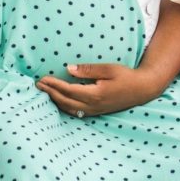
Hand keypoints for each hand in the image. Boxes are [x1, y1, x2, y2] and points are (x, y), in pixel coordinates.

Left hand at [36, 63, 161, 116]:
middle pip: (65, 101)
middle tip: (37, 84)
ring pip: (69, 109)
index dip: (54, 85)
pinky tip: (59, 101)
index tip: (42, 79)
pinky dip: (64, 107)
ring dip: (55, 101)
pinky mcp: (97, 111)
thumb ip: (88, 70)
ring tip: (44, 92)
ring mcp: (95, 110)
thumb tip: (69, 69)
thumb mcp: (108, 68)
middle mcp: (93, 105)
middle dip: (50, 93)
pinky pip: (76, 112)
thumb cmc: (126, 76)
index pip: (68, 90)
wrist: (142, 89)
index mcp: (95, 94)